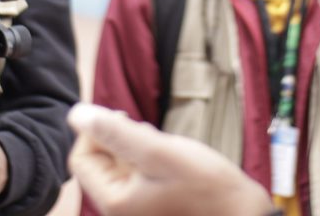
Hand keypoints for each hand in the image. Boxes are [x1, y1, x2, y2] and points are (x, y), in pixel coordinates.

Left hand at [68, 103, 274, 215]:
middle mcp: (121, 209)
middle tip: (150, 134)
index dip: (97, 130)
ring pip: (120, 163)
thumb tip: (77, 113)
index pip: (82, 157)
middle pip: (100, 160)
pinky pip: (137, 172)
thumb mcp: (158, 151)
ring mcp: (138, 208)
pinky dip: (147, 157)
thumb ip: (115, 132)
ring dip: (135, 145)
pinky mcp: (154, 203)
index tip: (125, 118)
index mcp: (114, 201)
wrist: (243, 214)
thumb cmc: (204, 187)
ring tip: (163, 145)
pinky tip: (169, 154)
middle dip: (120, 137)